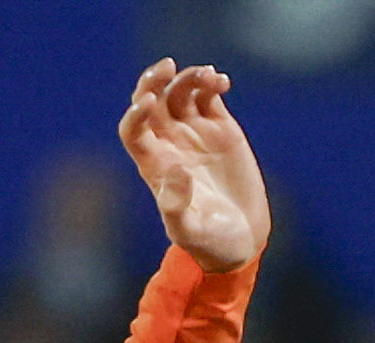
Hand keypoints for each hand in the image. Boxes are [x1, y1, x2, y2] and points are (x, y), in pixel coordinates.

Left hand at [120, 59, 266, 274]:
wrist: (241, 240)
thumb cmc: (210, 242)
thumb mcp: (190, 232)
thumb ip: (176, 206)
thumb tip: (177, 168)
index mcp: (154, 165)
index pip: (133, 130)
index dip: (135, 114)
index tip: (147, 103)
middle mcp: (169, 143)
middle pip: (151, 101)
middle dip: (154, 80)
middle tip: (168, 66)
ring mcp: (194, 133)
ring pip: (181, 92)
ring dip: (189, 78)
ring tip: (208, 76)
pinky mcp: (220, 128)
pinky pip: (208, 96)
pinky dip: (212, 83)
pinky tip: (221, 81)